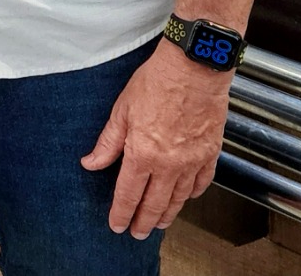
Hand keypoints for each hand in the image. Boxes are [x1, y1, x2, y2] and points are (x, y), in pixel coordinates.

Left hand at [80, 43, 228, 237]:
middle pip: (154, 204)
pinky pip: (201, 183)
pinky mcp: (210, 154)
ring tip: (159, 222)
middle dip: (143, 222)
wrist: (194, 68)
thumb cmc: (157, 82)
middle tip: (137, 233)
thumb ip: (108, 142)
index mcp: (142, 154)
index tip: (116, 225)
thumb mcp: (122, 109)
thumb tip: (91, 162)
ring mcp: (192, 162)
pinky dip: (192, 194)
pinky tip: (186, 197)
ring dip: (168, 214)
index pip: (128, 195)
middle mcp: (168, 164)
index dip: (121, 213)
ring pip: (179, 199)